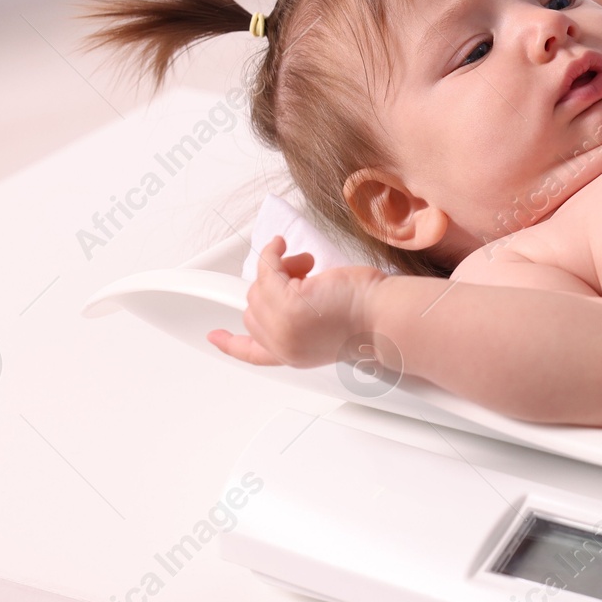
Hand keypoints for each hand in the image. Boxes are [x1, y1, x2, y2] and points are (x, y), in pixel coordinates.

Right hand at [206, 236, 386, 366]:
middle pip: (252, 309)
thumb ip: (298, 318)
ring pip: (258, 287)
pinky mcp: (288, 301)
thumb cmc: (369, 317)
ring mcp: (283, 325)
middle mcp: (284, 345)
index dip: (230, 344)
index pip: (252, 353)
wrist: (385, 318)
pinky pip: (266, 267)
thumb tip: (285, 288)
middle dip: (272, 287)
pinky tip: (283, 246)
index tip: (215, 337)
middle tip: (302, 276)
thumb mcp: (326, 324)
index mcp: (293, 355)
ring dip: (280, 268)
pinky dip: (273, 252)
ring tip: (308, 267)